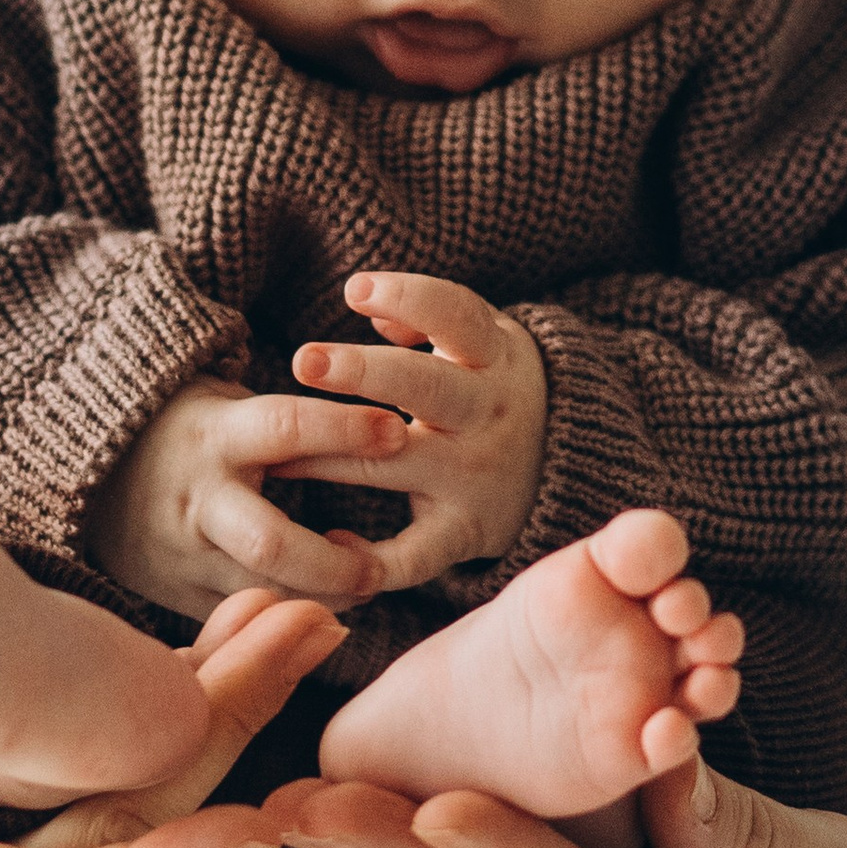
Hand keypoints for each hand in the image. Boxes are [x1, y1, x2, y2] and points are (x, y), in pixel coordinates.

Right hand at [83, 373, 434, 617]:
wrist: (84, 467)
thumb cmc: (184, 426)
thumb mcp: (224, 404)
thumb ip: (288, 427)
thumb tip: (382, 429)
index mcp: (214, 436)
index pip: (285, 428)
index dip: (343, 430)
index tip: (397, 432)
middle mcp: (198, 499)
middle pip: (272, 543)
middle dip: (334, 565)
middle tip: (382, 570)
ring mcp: (183, 554)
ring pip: (260, 595)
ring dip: (320, 603)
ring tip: (363, 591)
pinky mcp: (174, 594)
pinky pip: (238, 622)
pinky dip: (283, 623)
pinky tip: (320, 615)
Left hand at [284, 268, 547, 570]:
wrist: (567, 467)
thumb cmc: (493, 388)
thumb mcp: (484, 340)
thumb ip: (431, 318)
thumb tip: (372, 309)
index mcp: (494, 356)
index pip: (457, 315)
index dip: (409, 298)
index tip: (355, 289)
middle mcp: (489, 412)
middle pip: (425, 387)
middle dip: (363, 372)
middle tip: (304, 360)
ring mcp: (477, 476)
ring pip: (399, 463)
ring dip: (335, 457)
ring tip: (279, 454)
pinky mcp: (466, 533)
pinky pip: (417, 555)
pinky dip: (373, 558)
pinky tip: (330, 539)